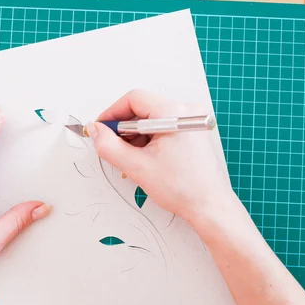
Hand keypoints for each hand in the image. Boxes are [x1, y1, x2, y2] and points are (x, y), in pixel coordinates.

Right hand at [85, 89, 234, 225]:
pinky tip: (146, 159)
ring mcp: (191, 121)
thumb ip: (109, 146)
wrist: (209, 205)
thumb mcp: (137, 166)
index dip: (112, 113)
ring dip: (136, 137)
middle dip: (124, 129)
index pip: (134, 99)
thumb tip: (95, 131)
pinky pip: (163, 128)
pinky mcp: (192, 132)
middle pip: (143, 109)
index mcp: (174, 113)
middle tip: (115, 148)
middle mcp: (186, 111)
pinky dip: (149, 141)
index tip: (101, 129)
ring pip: (151, 120)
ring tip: (133, 160)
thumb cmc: (184, 188)